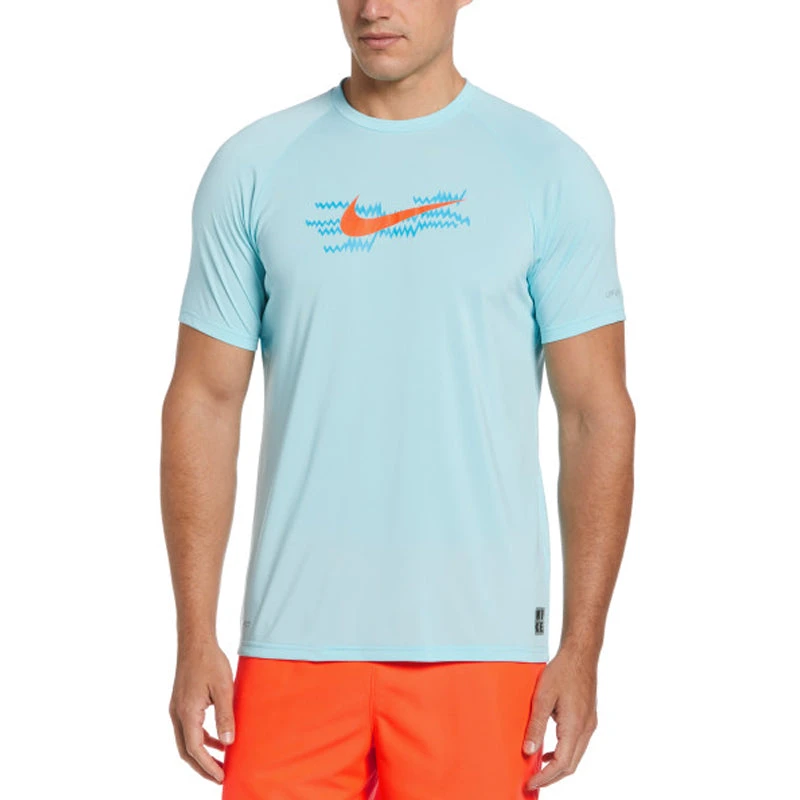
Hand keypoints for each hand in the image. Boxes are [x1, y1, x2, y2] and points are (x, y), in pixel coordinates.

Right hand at [168, 639, 235, 783]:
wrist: (195, 641)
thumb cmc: (210, 661)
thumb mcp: (224, 688)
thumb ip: (225, 716)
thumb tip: (228, 743)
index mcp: (187, 713)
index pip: (195, 749)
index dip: (208, 766)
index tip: (221, 777)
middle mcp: (177, 714)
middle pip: (186, 751)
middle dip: (202, 767)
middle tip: (220, 777)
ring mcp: (177, 709)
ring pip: (186, 741)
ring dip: (202, 753)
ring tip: (221, 761)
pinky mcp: (181, 703)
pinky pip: (189, 728)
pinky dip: (201, 738)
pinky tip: (217, 739)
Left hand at [521, 643, 598, 791]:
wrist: (580, 655)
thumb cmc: (563, 671)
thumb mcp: (543, 697)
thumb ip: (536, 725)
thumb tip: (528, 750)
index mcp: (575, 726)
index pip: (562, 764)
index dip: (546, 778)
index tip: (531, 783)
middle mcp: (586, 729)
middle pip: (571, 765)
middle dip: (552, 777)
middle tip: (532, 780)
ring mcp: (589, 725)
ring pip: (575, 756)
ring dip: (558, 766)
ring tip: (538, 769)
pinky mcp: (588, 719)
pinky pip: (577, 745)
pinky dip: (563, 753)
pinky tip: (549, 750)